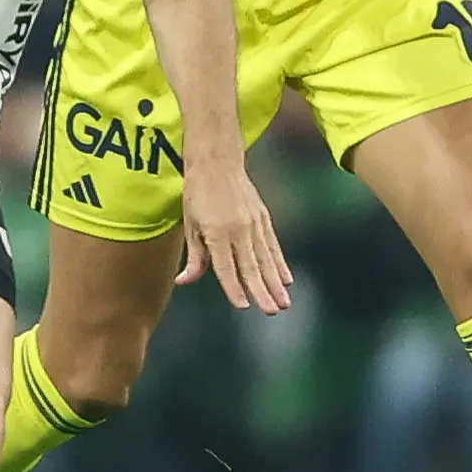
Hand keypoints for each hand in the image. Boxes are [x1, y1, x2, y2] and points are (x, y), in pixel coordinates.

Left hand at [174, 155, 293, 313]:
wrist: (217, 161)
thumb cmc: (198, 193)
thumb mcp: (190, 224)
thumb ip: (195, 256)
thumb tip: (185, 281)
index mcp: (216, 232)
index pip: (225, 266)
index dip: (233, 288)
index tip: (242, 305)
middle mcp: (238, 229)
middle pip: (250, 266)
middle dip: (261, 291)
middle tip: (271, 310)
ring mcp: (253, 223)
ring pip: (266, 258)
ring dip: (275, 282)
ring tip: (284, 302)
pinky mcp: (263, 218)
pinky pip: (273, 245)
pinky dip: (280, 263)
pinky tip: (286, 279)